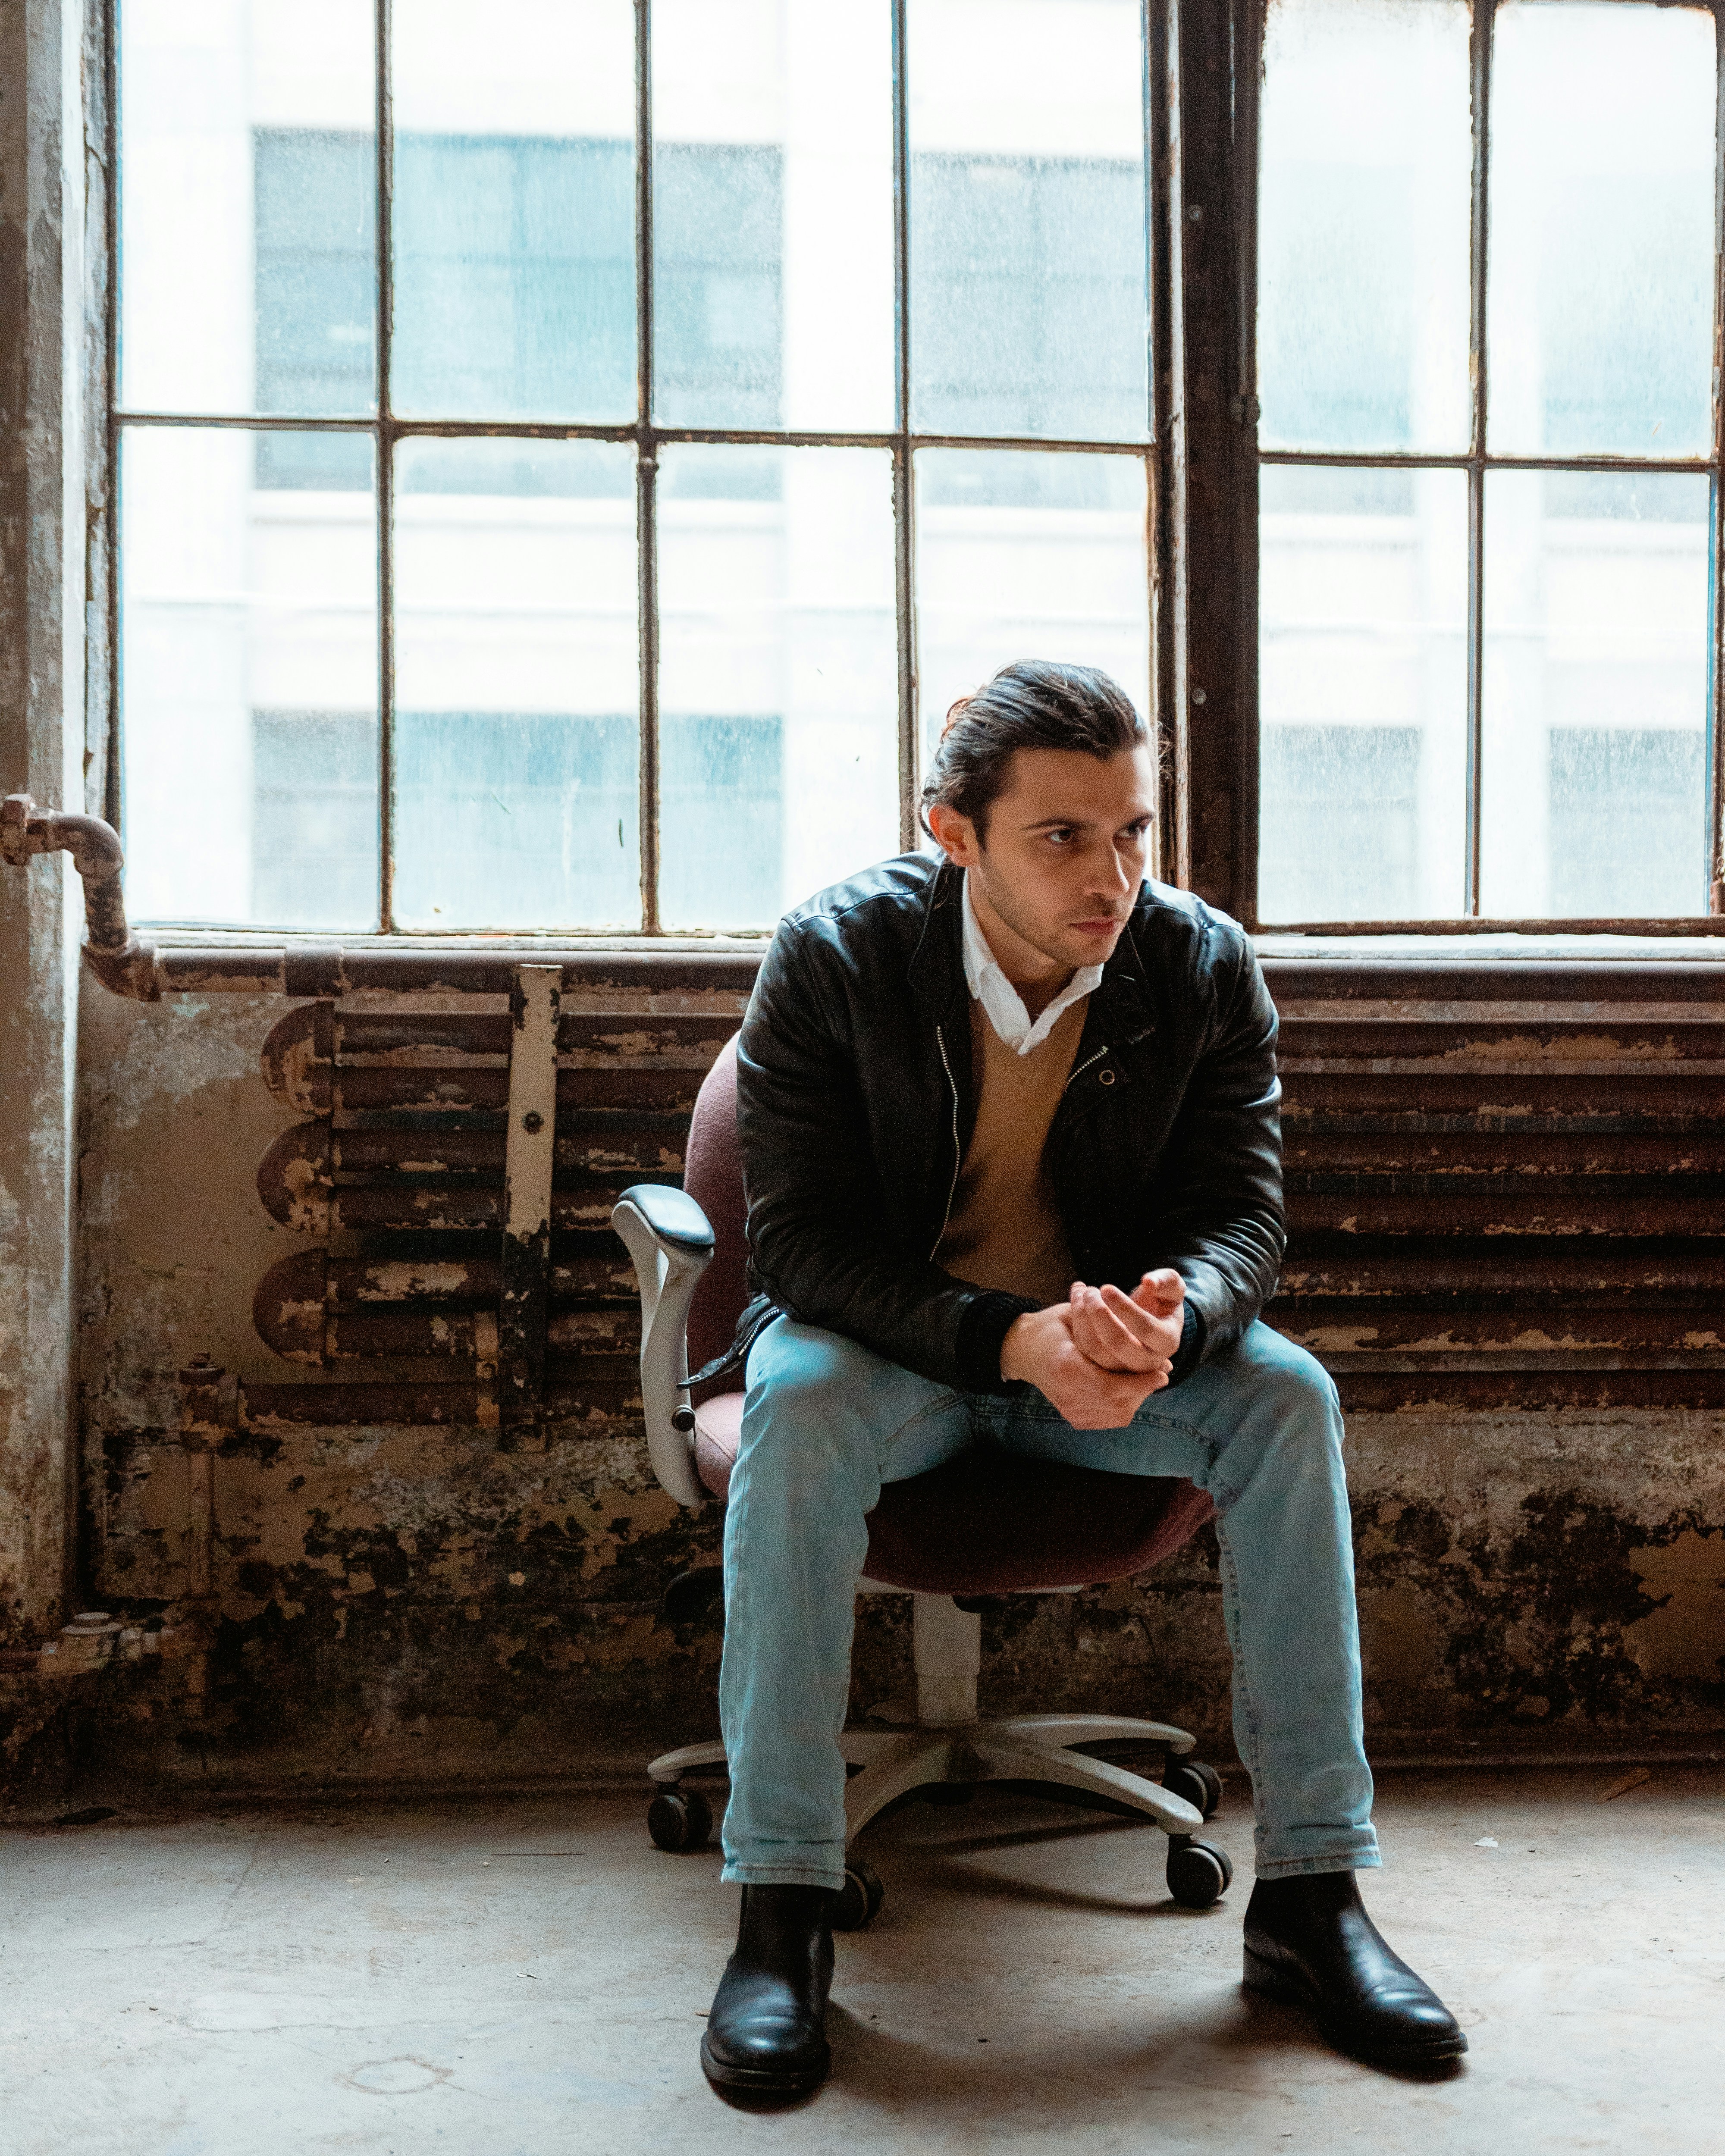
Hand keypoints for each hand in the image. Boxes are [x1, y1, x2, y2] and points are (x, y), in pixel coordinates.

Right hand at [999, 1303, 1170, 1430]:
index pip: (1110, 1386)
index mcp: (1066, 1367)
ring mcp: (1068, 1409)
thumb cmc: (1054, 1326)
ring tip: (1148, 1381)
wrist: (1024, 1349)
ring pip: (1116, 1414)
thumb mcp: (1079, 1317)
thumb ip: (1112, 1326)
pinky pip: (1107, 1419)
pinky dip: (1124, 1406)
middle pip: (1117, 1403)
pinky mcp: (1073, 1417)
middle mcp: (1066, 1394)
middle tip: (1161, 1375)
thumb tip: (1144, 1336)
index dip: (1140, 1383)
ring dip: (1137, 1398)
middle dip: (1143, 1390)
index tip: (1162, 1371)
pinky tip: (1131, 1391)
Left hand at [1068, 1269, 1185, 1375]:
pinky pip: (1085, 1348)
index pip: (1145, 1328)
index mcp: (1168, 1341)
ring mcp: (1124, 1367)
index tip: (1106, 1287)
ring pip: (1096, 1349)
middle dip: (1099, 1314)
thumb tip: (1148, 1282)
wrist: (1151, 1318)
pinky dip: (1076, 1321)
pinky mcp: (1104, 1364)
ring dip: (1083, 1317)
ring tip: (1081, 1291)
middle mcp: (1147, 1361)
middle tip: (1091, 1291)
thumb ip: (1166, 1281)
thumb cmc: (1162, 1299)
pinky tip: (1077, 1296)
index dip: (1124, 1308)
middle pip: (1118, 1344)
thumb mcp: (1172, 1286)